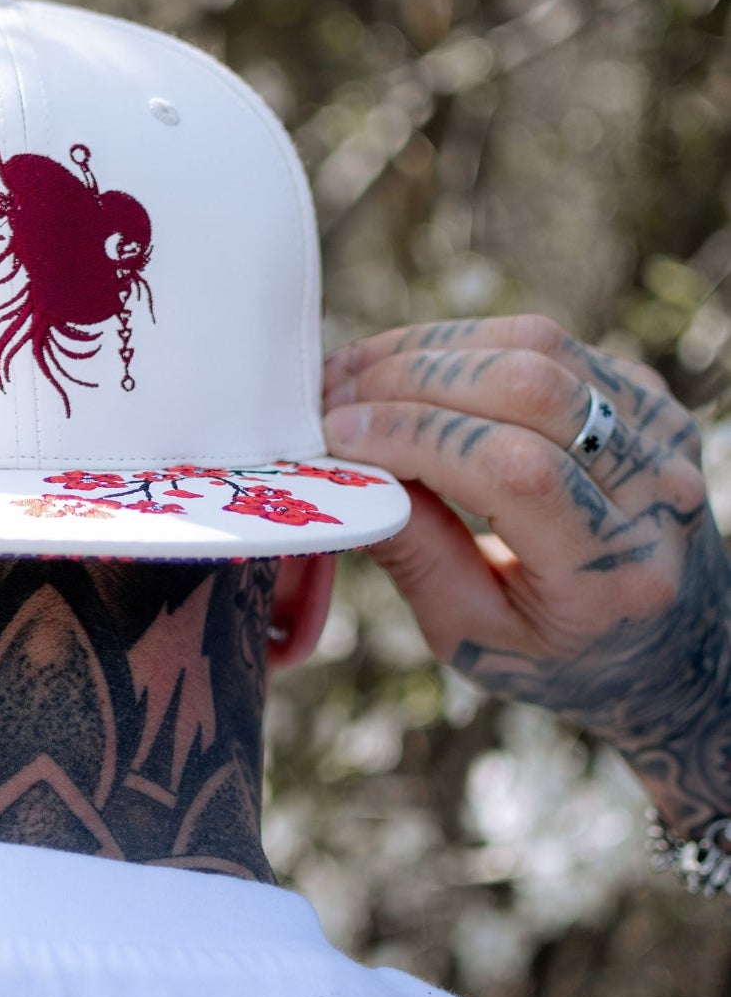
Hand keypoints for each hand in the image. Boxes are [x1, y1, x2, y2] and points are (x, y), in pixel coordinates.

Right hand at [322, 314, 730, 835]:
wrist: (666, 643)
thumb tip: (340, 475)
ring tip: (352, 376)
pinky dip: (460, 346)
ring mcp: (661, 431)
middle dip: (409, 380)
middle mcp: (656, 490)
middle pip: (529, 386)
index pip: (512, 469)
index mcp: (612, 573)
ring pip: (537, 346)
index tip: (335, 437)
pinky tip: (403, 372)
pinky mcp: (646, 395)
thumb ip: (415, 557)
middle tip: (330, 398)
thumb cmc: (555, 653)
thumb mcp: (472, 635)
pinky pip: (546, 343)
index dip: (414, 437)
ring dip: (426, 349)